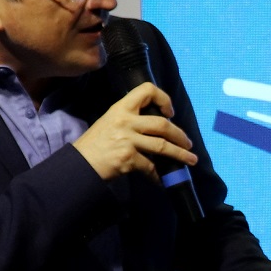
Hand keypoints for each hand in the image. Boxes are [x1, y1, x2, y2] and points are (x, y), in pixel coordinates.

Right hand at [70, 82, 197, 182]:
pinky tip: (163, 179)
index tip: (170, 112)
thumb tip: (157, 128)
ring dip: (180, 154)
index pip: (146, 90)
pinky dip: (159, 175)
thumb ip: (131, 120)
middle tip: (188, 144)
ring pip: (162, 146)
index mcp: (121, 108)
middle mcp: (125, 121)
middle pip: (162, 124)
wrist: (79, 163)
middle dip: (180, 135)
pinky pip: (151, 167)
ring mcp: (127, 140)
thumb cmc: (95, 143)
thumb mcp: (110, 121)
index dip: (163, 98)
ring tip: (190, 160)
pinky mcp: (128, 158)